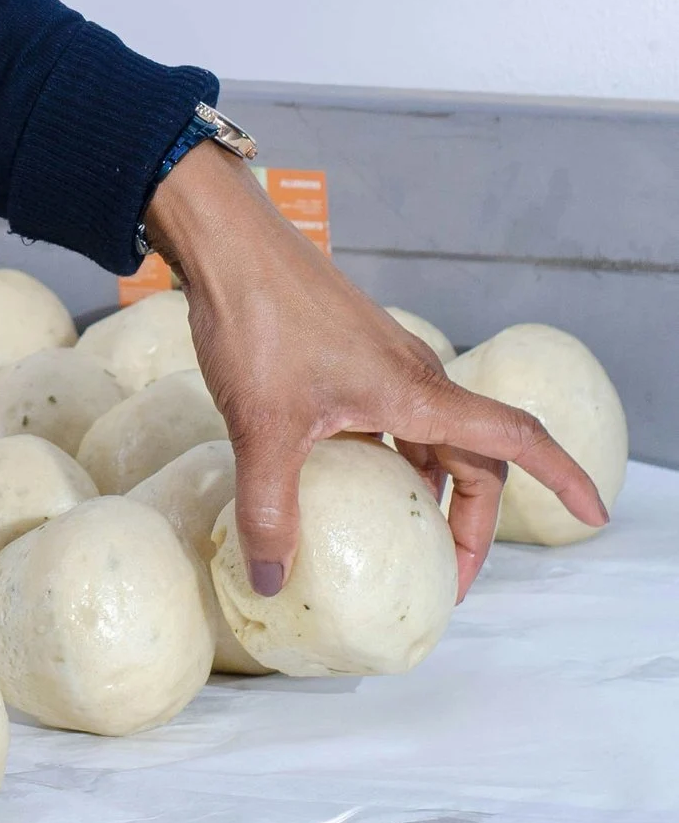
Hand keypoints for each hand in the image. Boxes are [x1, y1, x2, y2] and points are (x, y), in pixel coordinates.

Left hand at [142, 140, 606, 600]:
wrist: (226, 241)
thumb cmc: (257, 318)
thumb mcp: (262, 426)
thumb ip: (269, 508)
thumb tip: (269, 580)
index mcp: (417, 395)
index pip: (517, 439)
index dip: (564, 477)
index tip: (596, 512)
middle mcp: (413, 377)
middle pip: (474, 455)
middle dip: (472, 518)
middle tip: (447, 572)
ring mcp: (380, 362)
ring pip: (429, 435)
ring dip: (430, 487)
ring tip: (401, 534)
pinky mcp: (345, 352)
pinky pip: (388, 415)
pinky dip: (385, 455)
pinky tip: (341, 477)